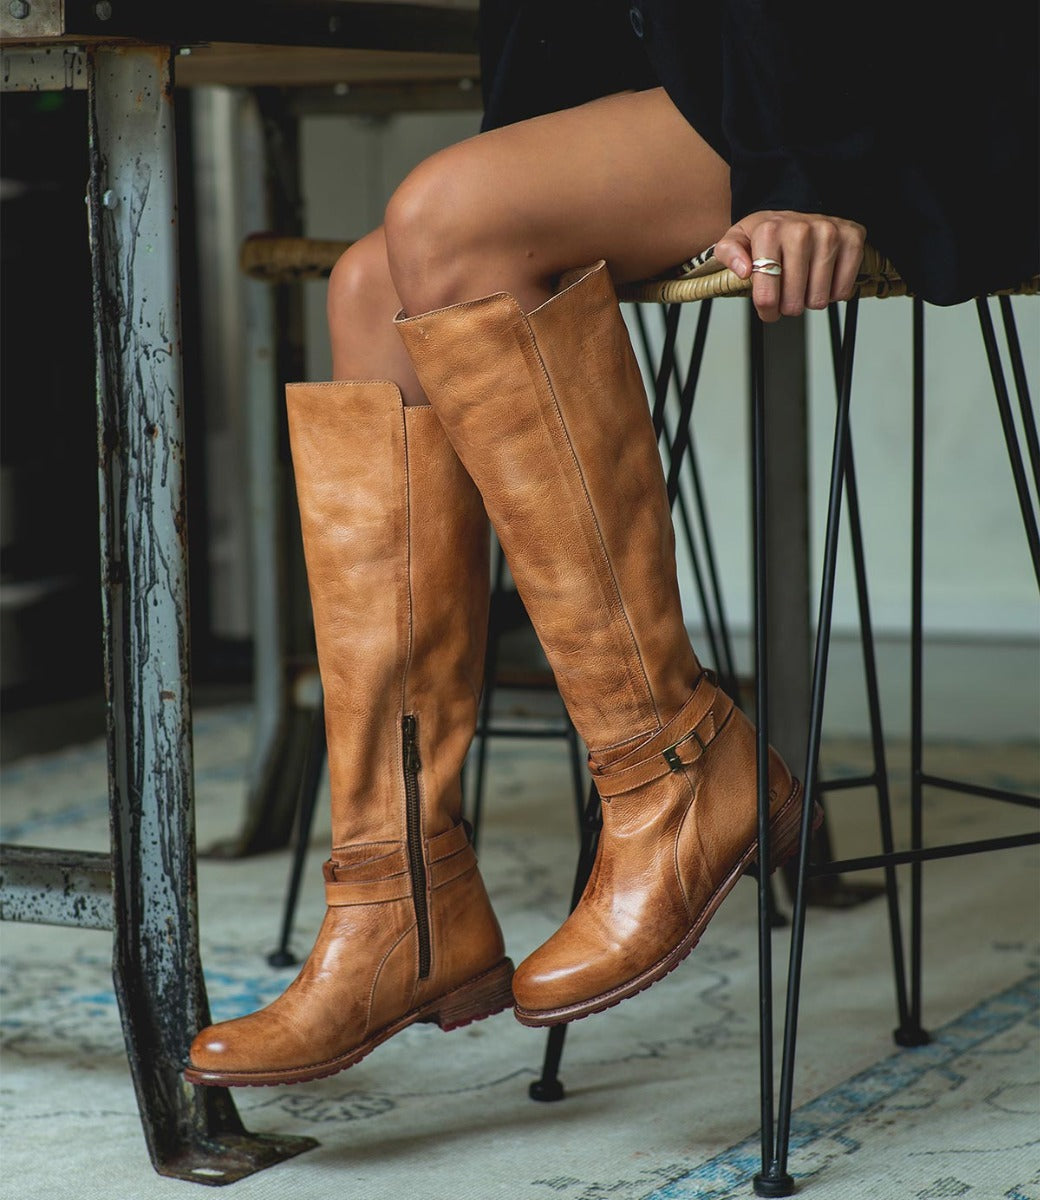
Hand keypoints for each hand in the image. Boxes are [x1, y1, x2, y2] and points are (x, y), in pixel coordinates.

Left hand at [714, 211, 865, 322]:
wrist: (795, 215)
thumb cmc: (766, 234)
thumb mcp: (737, 240)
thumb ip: (728, 254)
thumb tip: (743, 270)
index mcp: (769, 232)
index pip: (767, 295)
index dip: (767, 310)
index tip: (768, 309)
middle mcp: (800, 230)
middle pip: (794, 302)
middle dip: (788, 306)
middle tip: (787, 296)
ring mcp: (829, 232)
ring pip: (818, 298)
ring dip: (810, 300)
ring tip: (804, 286)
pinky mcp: (852, 237)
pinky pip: (843, 288)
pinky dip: (833, 293)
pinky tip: (824, 281)